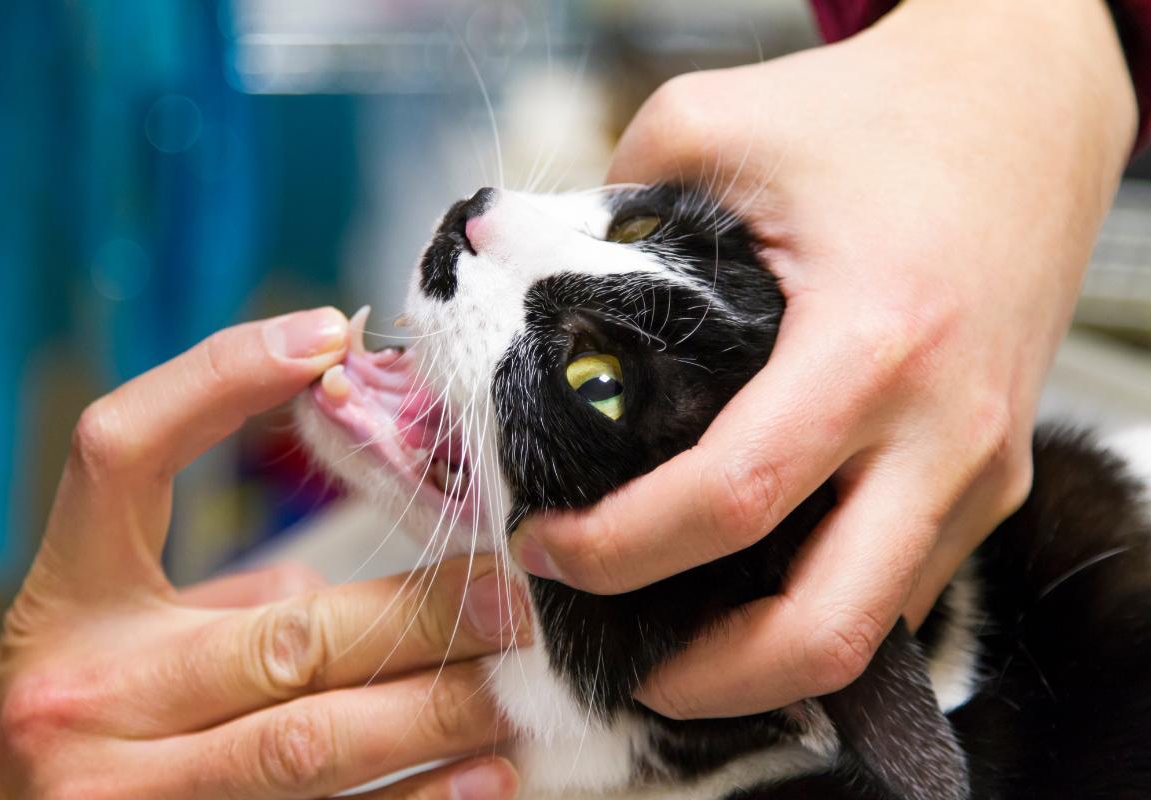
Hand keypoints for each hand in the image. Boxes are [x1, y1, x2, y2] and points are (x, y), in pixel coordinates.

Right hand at [0, 308, 527, 798]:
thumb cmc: (82, 703)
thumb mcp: (124, 625)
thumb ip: (238, 596)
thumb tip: (394, 591)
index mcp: (75, 603)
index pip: (120, 456)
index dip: (215, 380)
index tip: (325, 336)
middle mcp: (90, 698)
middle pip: (279, 634)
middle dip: (414, 614)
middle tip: (512, 592)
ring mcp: (130, 795)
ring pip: (309, 744)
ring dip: (434, 711)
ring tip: (521, 679)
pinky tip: (487, 775)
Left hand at [511, 0, 1136, 717]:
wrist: (1026, 110)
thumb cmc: (880, 116)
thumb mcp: (715, 121)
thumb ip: (607, 202)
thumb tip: (528, 285)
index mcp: (871, 340)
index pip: (731, 498)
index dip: (619, 550)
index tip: (545, 548)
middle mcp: (943, 427)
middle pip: (828, 627)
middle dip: (712, 680)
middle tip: (628, 666)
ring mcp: (983, 464)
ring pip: (876, 625)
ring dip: (772, 660)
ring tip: (682, 639)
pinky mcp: (995, 472)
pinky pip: (907, 581)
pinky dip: (826, 607)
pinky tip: (759, 588)